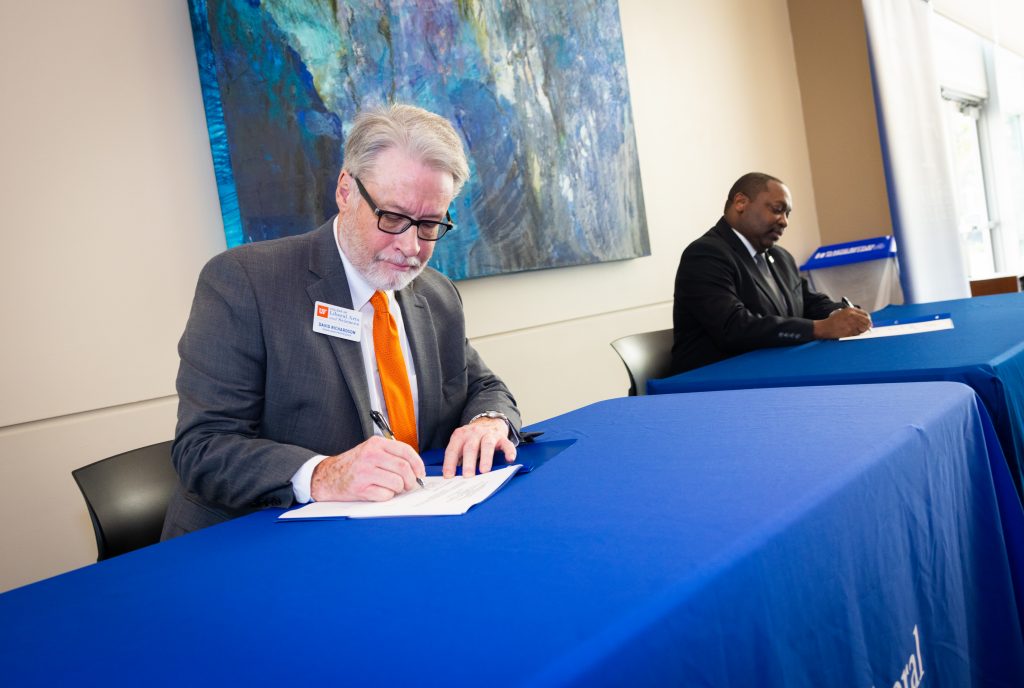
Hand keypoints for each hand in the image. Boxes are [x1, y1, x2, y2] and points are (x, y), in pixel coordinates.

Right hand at [310, 436, 424, 501]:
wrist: (328, 476)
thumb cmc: (354, 465)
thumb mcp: (371, 451)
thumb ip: (391, 455)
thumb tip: (416, 469)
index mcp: (376, 444)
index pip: (406, 451)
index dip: (418, 464)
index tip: (420, 473)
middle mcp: (370, 455)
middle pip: (403, 468)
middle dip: (411, 480)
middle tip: (409, 485)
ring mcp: (364, 472)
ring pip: (397, 483)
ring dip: (399, 489)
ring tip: (393, 488)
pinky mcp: (360, 488)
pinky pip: (385, 495)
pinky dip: (387, 496)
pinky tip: (379, 492)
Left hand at [443, 417, 516, 477]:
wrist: (488, 421)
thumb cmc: (472, 438)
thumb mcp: (461, 443)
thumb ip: (457, 457)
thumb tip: (452, 476)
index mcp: (460, 435)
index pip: (453, 449)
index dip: (449, 463)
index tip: (449, 476)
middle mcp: (474, 433)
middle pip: (470, 447)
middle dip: (468, 462)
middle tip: (468, 476)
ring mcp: (489, 435)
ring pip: (487, 445)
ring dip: (486, 458)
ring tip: (484, 471)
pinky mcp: (502, 438)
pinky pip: (506, 444)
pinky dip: (509, 451)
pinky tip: (509, 459)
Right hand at [813, 306, 871, 338]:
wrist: (824, 327)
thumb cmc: (832, 321)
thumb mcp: (843, 313)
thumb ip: (854, 315)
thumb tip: (866, 321)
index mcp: (850, 310)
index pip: (865, 314)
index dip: (867, 319)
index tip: (867, 323)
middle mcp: (852, 316)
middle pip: (867, 321)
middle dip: (867, 326)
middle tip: (865, 328)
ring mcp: (851, 324)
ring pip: (863, 329)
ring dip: (860, 331)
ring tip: (853, 331)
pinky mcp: (849, 331)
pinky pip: (857, 334)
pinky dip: (855, 335)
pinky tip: (849, 333)